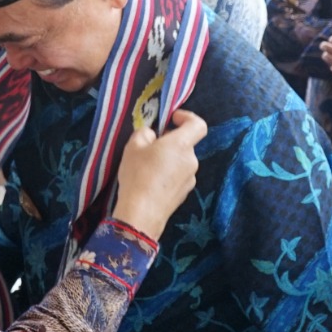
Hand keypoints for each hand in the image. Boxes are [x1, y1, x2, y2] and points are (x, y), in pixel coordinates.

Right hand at [110, 108, 207, 240]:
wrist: (141, 213)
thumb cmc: (138, 174)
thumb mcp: (133, 146)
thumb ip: (145, 133)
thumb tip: (152, 135)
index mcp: (182, 145)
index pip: (198, 125)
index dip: (187, 117)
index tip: (172, 119)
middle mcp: (191, 161)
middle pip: (185, 144)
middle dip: (169, 142)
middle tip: (148, 147)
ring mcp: (190, 179)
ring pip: (181, 162)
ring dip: (168, 160)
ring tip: (146, 168)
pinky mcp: (184, 194)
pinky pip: (178, 177)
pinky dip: (168, 175)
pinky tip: (150, 183)